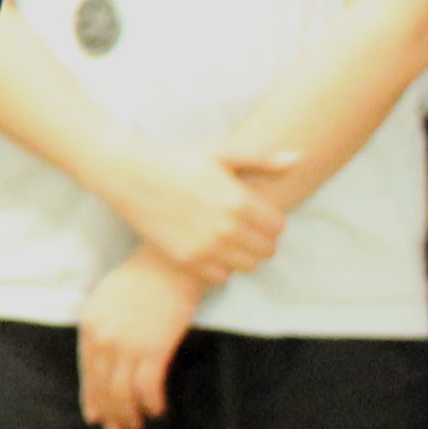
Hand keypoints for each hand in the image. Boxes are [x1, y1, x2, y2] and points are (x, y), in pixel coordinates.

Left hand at [76, 251, 202, 428]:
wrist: (168, 267)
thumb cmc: (140, 282)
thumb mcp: (106, 303)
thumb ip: (100, 332)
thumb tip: (102, 365)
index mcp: (89, 327)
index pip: (87, 372)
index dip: (93, 398)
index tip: (96, 417)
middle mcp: (104, 340)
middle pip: (104, 386)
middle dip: (110, 413)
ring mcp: (127, 346)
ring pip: (123, 392)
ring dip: (129, 413)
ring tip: (135, 425)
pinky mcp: (154, 350)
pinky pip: (148, 387)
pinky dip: (151, 402)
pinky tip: (156, 409)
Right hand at [111, 143, 294, 281]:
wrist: (129, 175)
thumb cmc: (175, 159)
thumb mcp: (218, 151)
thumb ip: (260, 159)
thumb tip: (298, 158)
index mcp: (238, 200)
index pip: (279, 227)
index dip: (272, 221)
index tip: (258, 214)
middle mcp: (226, 228)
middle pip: (268, 250)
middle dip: (261, 240)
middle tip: (244, 227)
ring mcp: (206, 247)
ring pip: (248, 266)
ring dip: (243, 255)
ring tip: (227, 238)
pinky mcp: (187, 260)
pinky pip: (222, 276)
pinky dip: (220, 266)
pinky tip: (209, 248)